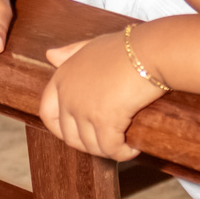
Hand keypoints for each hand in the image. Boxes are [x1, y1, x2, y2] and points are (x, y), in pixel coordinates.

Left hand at [40, 31, 165, 161]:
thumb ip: (71, 52)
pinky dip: (122, 153)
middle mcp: (68, 95)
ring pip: (91, 145)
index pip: (47, 113)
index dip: (60, 129)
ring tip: (123, 146)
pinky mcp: (104, 120)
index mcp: (63, 77)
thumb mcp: (94, 45)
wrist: (152, 51)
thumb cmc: (128, 47)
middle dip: (89, 144)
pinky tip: (133, 149)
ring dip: (107, 151)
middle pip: (70, 136)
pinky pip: (110, 148)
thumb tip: (49, 55)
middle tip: (108, 143)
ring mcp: (84, 109)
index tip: (78, 135)